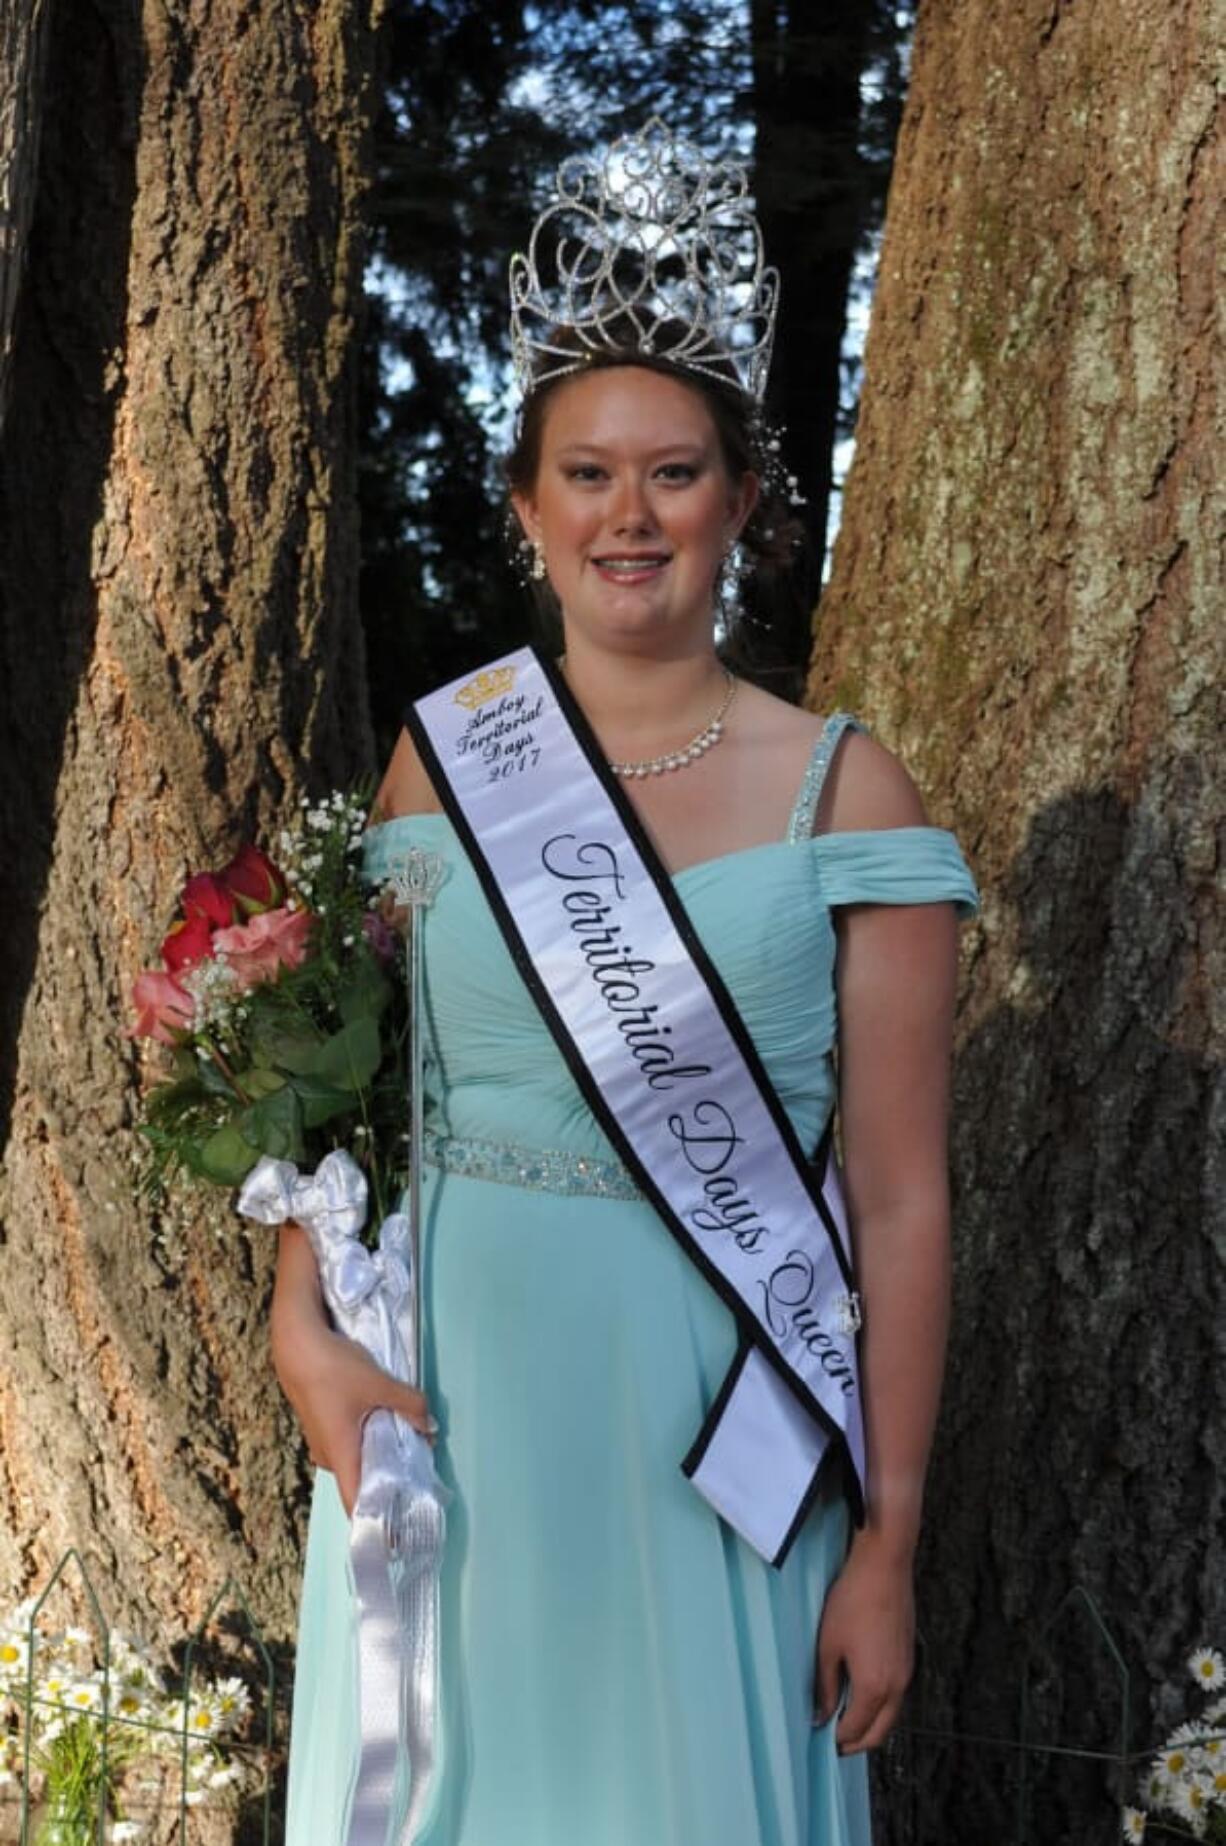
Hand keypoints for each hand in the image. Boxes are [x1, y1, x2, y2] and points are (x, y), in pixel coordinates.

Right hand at [276, 1316, 437, 1517]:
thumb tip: (430, 1427)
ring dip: (379, 1457)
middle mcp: (329, 1455)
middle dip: (388, 1484)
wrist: (296, 1340)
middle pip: (360, 1481)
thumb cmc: (333, 1369)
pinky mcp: (321, 1421)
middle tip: (420, 1482)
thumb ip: (410, 1406)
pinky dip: (368, 1440)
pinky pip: (349, 1441)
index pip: (356, 1505)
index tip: (399, 1538)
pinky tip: (387, 1424)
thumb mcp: (379, 1385)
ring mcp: (321, 1438)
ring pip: (355, 1458)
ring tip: (410, 1450)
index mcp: (341, 1455)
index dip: (377, 1525)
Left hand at [814, 1537, 914, 1753]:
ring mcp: (907, 1673)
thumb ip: (824, 1686)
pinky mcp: (909, 1658)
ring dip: (871, 1725)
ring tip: (845, 1719)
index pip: (856, 1729)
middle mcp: (897, 1687)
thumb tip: (819, 1715)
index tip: (820, 1741)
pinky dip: (881, 1707)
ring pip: (891, 1715)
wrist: (884, 1568)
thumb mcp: (828, 1645)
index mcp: (875, 1687)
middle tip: (835, 1742)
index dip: (837, 1739)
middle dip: (857, 1742)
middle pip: (880, 1732)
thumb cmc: (852, 1602)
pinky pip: (897, 1696)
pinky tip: (863, 1695)